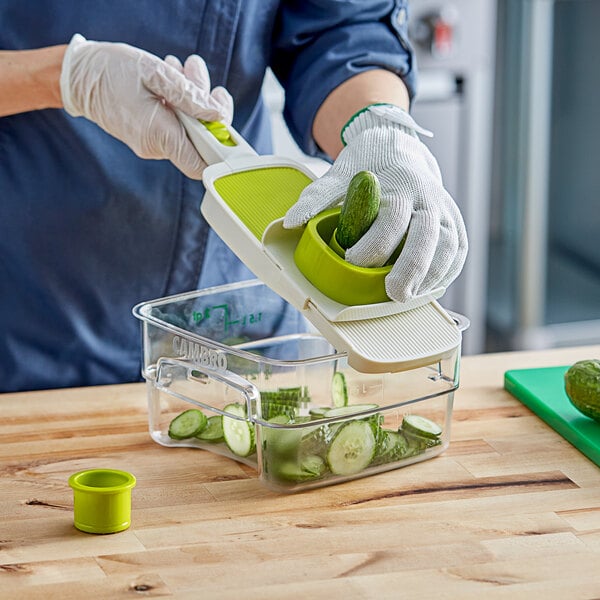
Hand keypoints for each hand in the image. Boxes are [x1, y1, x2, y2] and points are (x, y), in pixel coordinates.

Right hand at [60, 34, 232, 178]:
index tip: (225, 124)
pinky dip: (178, 103)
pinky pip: (173, 125)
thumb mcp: (155, 73)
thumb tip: (218, 115)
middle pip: (199, 140)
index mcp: (159, 135)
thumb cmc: (111, 71)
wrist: (77, 76)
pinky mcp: (148, 136)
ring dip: (192, 99)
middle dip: (207, 108)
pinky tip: (170, 79)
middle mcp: (156, 147)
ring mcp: (151, 144)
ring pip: (187, 129)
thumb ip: (190, 96)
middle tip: (199, 75)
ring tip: (181, 67)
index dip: (220, 150)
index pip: (202, 165)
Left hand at [284, 104, 467, 302]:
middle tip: (394, 295)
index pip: (392, 219)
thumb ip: (317, 197)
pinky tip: (428, 288)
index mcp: (398, 186)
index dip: (374, 245)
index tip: (353, 262)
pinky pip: (457, 252)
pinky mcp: (455, 224)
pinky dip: (446, 273)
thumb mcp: (339, 173)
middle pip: (427, 236)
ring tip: (411, 297)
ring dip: (431, 276)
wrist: (400, 148)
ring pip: (449, 246)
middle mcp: (427, 199)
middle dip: (411, 268)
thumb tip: (291, 222)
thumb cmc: (369, 166)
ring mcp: (445, 211)